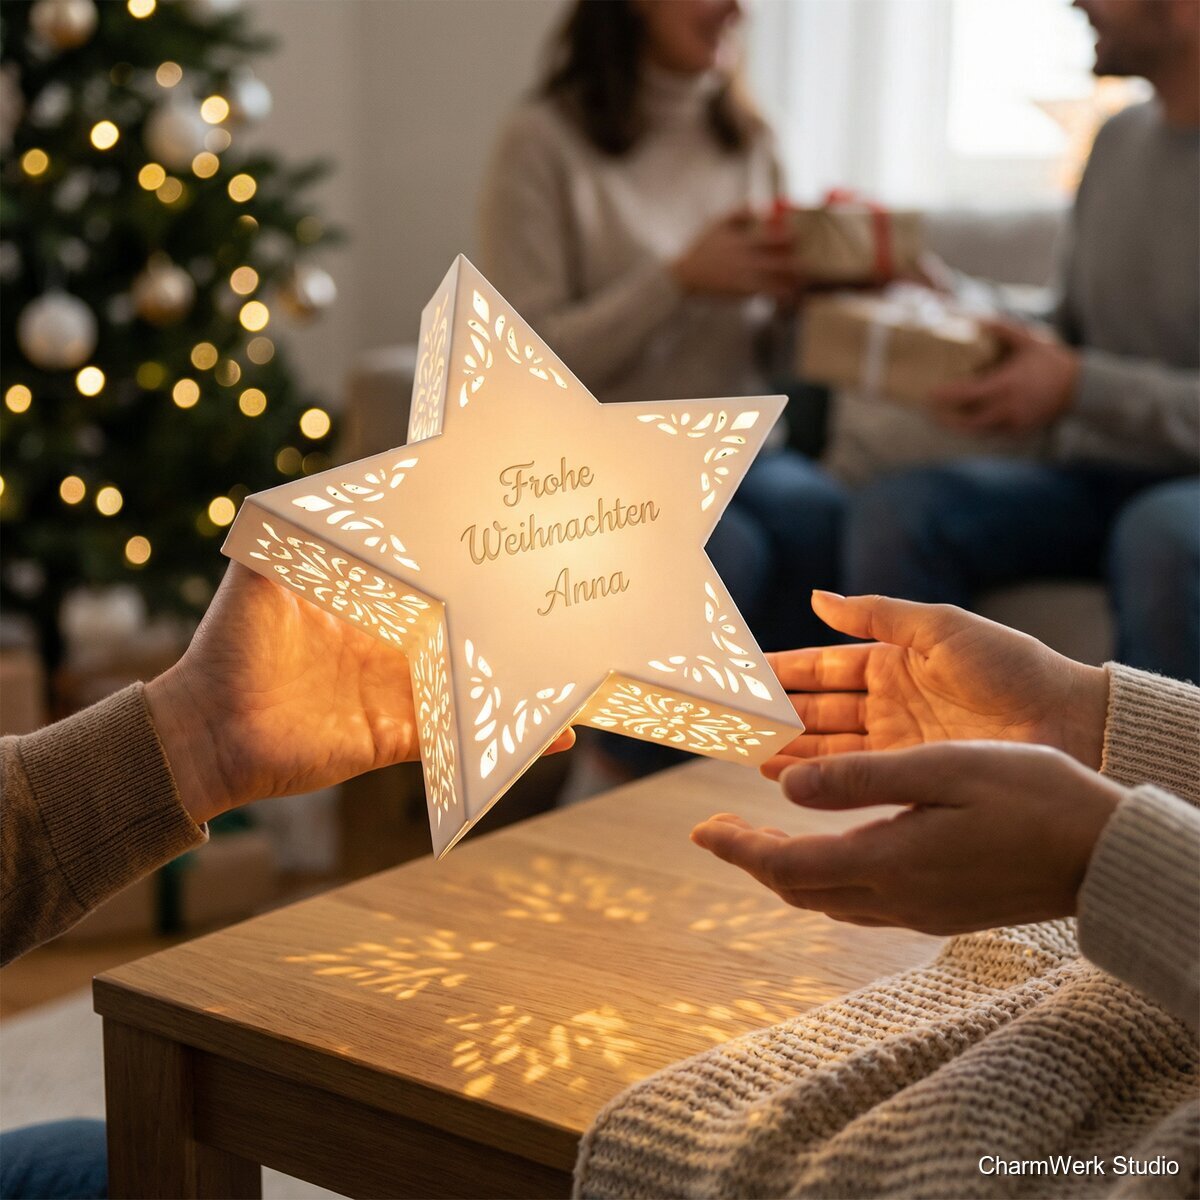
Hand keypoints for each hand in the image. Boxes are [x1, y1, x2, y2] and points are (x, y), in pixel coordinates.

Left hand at [146, 564, 572, 823]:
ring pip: (476, 686)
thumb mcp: (268, 570)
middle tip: (570, 602)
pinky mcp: (399, 738)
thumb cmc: (232, 642)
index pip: (437, 583)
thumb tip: (338, 482)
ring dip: (525, 682)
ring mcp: (401, 694)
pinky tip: (555, 734)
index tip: (518, 545)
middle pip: (467, 632)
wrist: (206, 727)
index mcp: (375, 606)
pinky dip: (507, 744)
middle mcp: (395, 648)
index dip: (475, 568)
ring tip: (582, 668)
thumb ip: (296, 525)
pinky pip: (460, 740)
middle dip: (514, 623)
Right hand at [670, 206, 800, 300]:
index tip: (803, 238)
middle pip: (784, 260)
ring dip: (796, 281)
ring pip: (780, 280)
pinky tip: (793, 298)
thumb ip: (740, 212)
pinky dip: (784, 296)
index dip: (794, 237)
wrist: (684, 276)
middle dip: (800, 262)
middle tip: (813, 263)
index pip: (776, 235)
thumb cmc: (703, 249)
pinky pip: (770, 294)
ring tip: (807, 282)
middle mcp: (748, 258)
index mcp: (744, 239)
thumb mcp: (718, 224)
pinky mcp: (743, 292)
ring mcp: (746, 276)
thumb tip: (761, 204)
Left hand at [693, 741, 1123, 933]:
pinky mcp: (941, 911)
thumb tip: (787, 787)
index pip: (786, 865)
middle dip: (752, 861)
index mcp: (889, 861)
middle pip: (799, 890)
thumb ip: (862, 780)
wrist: (1104, 855)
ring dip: (786, 871)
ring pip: (828, 901)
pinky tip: (831, 852)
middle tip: (718, 829)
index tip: (700, 829)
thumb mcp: (943, 769)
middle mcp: (896, 898)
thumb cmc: (1031, 796)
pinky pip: (861, 904)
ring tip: (761, 838)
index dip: (737, 848)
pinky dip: (826, 876)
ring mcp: (920, 911)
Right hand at [764, 592, 1107, 777]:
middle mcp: (886, 703)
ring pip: (822, 742)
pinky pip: (848, 772)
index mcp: (892, 660)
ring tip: (739, 744)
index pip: (820, 666)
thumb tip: (818, 598)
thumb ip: (876, 615)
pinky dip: (811, 771)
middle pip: (813, 707)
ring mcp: (894, 742)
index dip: (779, 669)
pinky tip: (780, 773)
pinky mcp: (907, 775)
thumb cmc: (1011, 667)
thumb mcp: (940, 627)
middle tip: (724, 715)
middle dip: (769, 710)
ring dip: (781, 743)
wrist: (1068, 723)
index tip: (739, 672)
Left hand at [929, 318, 1079, 433]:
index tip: (928, 394)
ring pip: (978, 431)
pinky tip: (962, 422)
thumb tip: (975, 317)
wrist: (1081, 387)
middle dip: (945, 418)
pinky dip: (975, 428)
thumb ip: (1001, 329)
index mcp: (1009, 384)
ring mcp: (1015, 423)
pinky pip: (990, 433)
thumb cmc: (1050, 360)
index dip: (947, 397)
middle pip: (968, 420)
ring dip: (957, 426)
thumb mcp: (1028, 340)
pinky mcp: (1019, 432)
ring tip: (939, 418)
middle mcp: (1010, 407)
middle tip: (926, 410)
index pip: (970, 395)